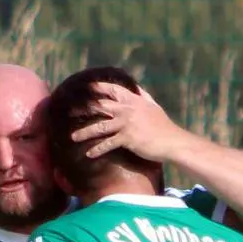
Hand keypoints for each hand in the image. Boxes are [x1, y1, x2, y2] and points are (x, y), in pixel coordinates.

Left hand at [70, 82, 187, 163]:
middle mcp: (127, 109)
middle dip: (84, 108)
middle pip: (100, 106)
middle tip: (70, 111)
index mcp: (133, 100)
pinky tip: (89, 154)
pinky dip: (98, 149)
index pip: (112, 89)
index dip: (98, 87)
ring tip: (73, 137)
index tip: (85, 86)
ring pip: (100, 126)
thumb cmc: (163, 126)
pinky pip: (108, 144)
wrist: (172, 141)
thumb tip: (136, 87)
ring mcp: (126, 123)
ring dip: (85, 132)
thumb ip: (142, 95)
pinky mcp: (128, 138)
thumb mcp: (153, 106)